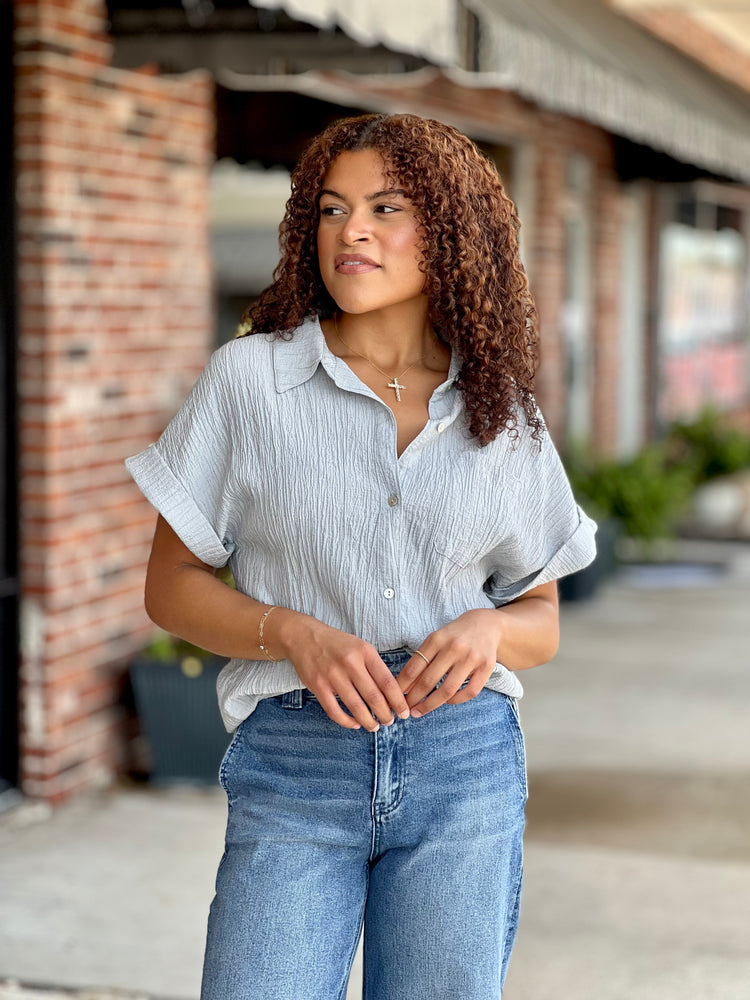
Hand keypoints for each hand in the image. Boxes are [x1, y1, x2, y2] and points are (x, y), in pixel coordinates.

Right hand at [275, 612, 410, 730]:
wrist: (304, 637)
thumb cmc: (337, 644)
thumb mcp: (360, 647)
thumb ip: (374, 667)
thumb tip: (391, 695)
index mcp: (365, 652)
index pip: (387, 681)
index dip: (398, 701)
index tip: (403, 712)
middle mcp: (350, 663)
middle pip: (374, 697)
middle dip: (385, 714)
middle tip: (390, 722)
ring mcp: (332, 675)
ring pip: (356, 707)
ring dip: (368, 721)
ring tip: (375, 727)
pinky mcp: (318, 686)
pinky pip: (335, 711)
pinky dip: (347, 721)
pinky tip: (355, 723)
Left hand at [397, 610, 502, 716]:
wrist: (486, 625)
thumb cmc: (454, 636)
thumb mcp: (436, 640)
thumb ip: (422, 659)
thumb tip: (404, 687)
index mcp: (437, 639)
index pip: (414, 667)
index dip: (402, 686)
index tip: (395, 697)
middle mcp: (454, 648)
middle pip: (429, 681)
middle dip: (413, 699)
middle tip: (405, 710)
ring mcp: (471, 658)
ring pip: (447, 690)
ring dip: (430, 704)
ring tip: (420, 711)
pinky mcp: (486, 667)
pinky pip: (469, 692)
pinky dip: (455, 700)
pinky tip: (446, 702)